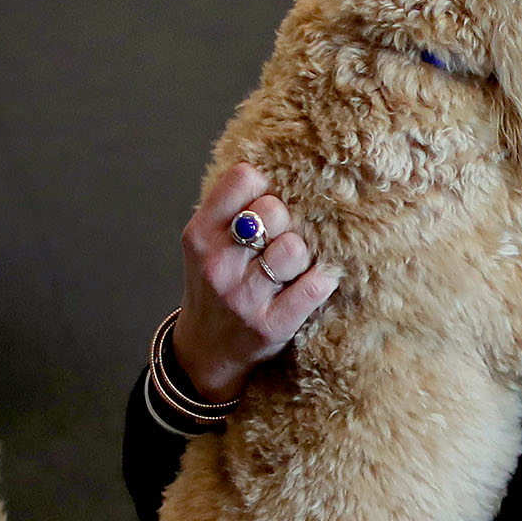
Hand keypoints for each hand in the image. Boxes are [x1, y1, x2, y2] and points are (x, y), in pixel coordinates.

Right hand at [174, 162, 336, 402]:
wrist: (206, 352)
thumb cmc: (215, 287)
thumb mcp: (205, 245)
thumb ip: (230, 210)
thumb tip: (279, 169)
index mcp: (199, 236)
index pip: (243, 179)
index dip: (264, 186)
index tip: (265, 204)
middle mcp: (218, 265)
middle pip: (274, 210)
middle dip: (286, 221)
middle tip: (279, 240)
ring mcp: (243, 297)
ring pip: (295, 248)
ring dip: (301, 255)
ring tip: (291, 267)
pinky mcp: (270, 326)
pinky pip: (315, 287)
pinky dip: (322, 281)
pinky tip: (314, 283)